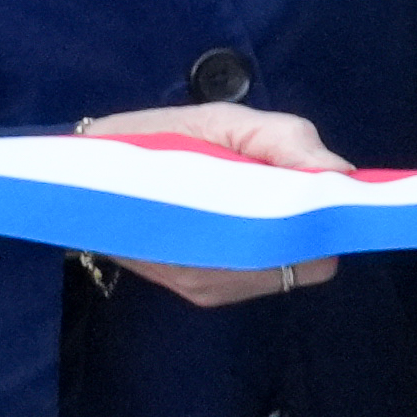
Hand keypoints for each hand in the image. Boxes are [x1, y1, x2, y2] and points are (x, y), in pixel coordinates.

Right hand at [75, 92, 332, 310]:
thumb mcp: (218, 121)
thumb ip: (283, 141)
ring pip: (286, 270)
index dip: (328, 215)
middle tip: (284, 185)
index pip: (317, 247)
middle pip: (308, 261)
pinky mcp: (199, 294)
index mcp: (228, 230)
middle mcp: (222, 276)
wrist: (77, 178)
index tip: (323, 188)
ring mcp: (210, 289)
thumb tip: (339, 172)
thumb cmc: (152, 141)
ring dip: (284, 236)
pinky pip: (258, 277)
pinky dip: (261, 248)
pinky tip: (234, 216)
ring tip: (251, 197)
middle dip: (308, 225)